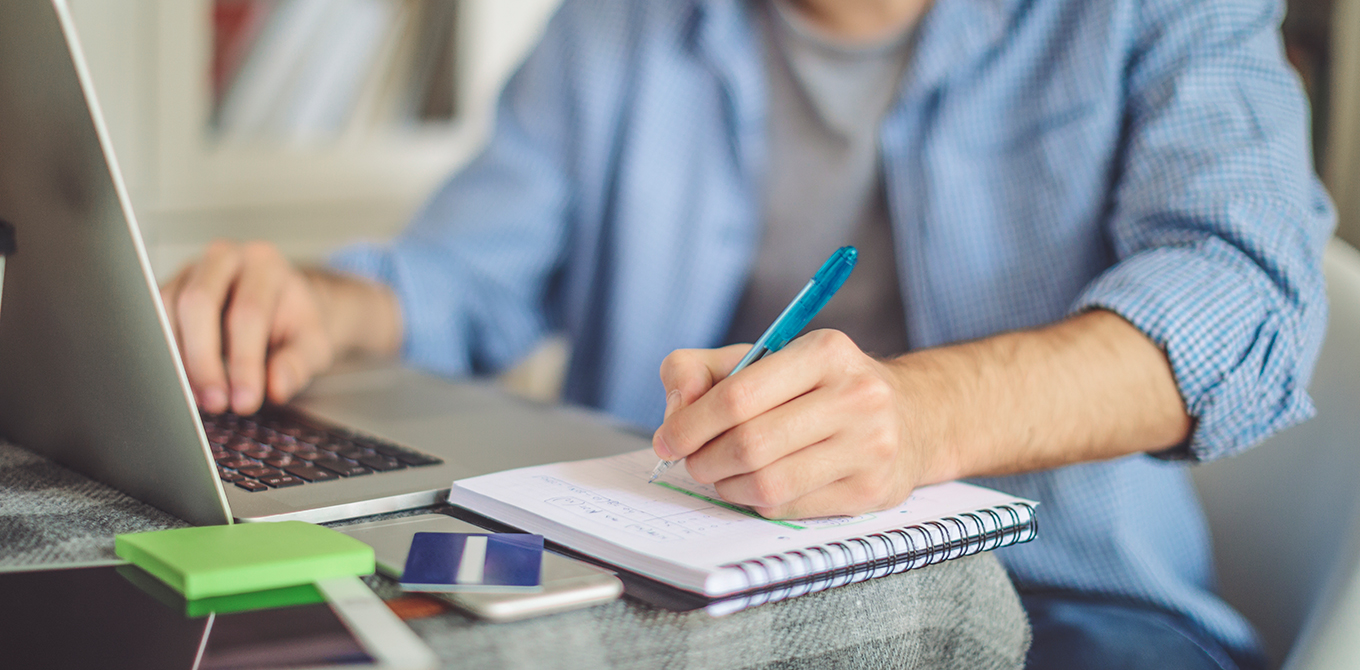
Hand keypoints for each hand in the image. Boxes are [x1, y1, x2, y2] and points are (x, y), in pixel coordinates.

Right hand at [159, 240, 399, 414]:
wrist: (285, 304)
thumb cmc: (296, 322)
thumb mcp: (314, 342)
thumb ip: (298, 364)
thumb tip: (276, 388)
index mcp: (264, 263)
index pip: (248, 313)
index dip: (244, 362)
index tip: (245, 400)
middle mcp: (223, 259)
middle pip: (199, 304)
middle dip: (204, 360)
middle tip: (216, 402)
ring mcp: (191, 271)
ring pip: (168, 311)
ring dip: (179, 361)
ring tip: (199, 399)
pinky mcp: (170, 290)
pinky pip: (155, 321)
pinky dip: (167, 357)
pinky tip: (183, 385)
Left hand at [652, 330, 945, 518]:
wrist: (911, 417)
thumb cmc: (822, 387)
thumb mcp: (766, 358)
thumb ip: (703, 370)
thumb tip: (676, 411)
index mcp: (825, 352)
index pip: (739, 395)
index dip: (691, 423)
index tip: (669, 438)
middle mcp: (855, 396)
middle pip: (750, 443)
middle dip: (704, 459)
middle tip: (692, 460)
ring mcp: (869, 448)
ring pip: (767, 483)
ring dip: (726, 485)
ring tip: (720, 474)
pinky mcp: (870, 491)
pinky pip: (788, 507)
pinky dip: (757, 501)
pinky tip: (757, 485)